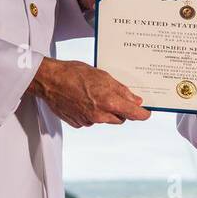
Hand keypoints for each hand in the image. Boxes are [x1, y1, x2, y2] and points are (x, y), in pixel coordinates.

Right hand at [31, 57, 151, 127]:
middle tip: (116, 97)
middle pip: (120, 119)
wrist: (50, 80)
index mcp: (108, 102)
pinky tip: (83, 99)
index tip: (146, 113)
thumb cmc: (74, 73)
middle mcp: (99, 116)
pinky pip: (91, 120)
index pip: (133, 114)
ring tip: (93, 94)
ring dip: (105, 110)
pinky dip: (91, 112)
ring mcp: (88, 121)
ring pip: (105, 119)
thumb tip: (136, 100)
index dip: (142, 114)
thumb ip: (121, 90)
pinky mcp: (78, 123)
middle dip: (121, 110)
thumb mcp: (102, 75)